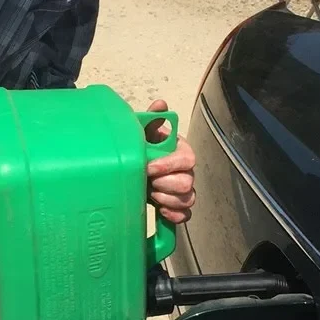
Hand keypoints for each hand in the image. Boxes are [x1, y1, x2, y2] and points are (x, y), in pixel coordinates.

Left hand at [145, 98, 195, 223]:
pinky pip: (185, 215)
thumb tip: (160, 104)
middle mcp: (186, 171)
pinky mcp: (178, 206)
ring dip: (167, 199)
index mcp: (180, 151)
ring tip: (151, 193)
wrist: (131, 170)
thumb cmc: (141, 149)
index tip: (149, 167)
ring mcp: (184, 190)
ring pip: (188, 199)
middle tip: (148, 182)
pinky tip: (160, 210)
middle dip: (165, 185)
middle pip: (188, 182)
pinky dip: (173, 215)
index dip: (169, 165)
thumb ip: (152, 119)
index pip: (187, 159)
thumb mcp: (142, 133)